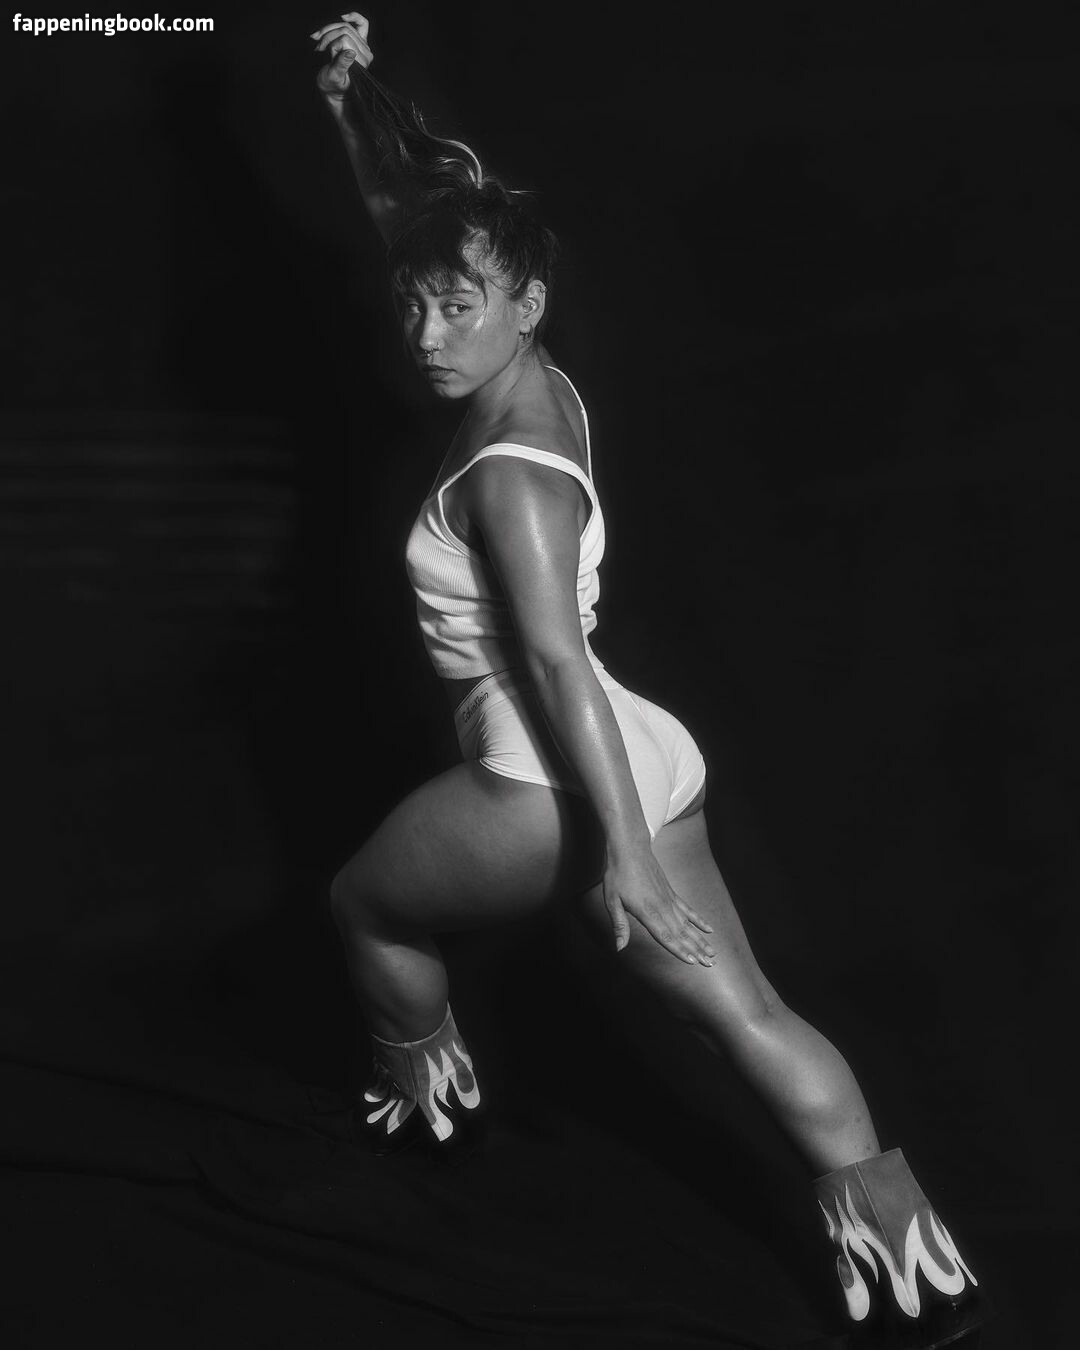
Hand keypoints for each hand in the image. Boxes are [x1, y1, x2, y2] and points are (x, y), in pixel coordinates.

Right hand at [311, 11, 373, 96]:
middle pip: (345, 29)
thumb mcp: (333, 78)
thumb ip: (341, 65)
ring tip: (320, 41)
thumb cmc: (332, 86)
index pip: (344, 39)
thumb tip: (350, 52)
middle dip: (328, 37)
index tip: (324, 54)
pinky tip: (344, 17)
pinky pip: (362, 23)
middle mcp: (366, 53)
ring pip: (345, 25)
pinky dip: (353, 17)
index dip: (331, 45)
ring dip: (329, 30)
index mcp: (362, 62)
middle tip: (319, 48)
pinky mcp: (360, 41)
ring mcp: (363, 46)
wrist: (333, 89)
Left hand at [602, 850, 715, 965]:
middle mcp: (662, 907)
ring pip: (688, 924)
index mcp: (647, 912)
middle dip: (697, 950)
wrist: (630, 848)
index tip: (693, 962)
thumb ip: (619, 925)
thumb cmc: (617, 875)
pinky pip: (688, 910)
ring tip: (713, 953)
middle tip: (711, 964)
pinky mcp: (672, 893)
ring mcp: (669, 900)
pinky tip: (709, 929)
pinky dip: (699, 920)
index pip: (666, 936)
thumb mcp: (611, 900)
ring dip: (701, 939)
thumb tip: (619, 948)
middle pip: (682, 933)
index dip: (679, 950)